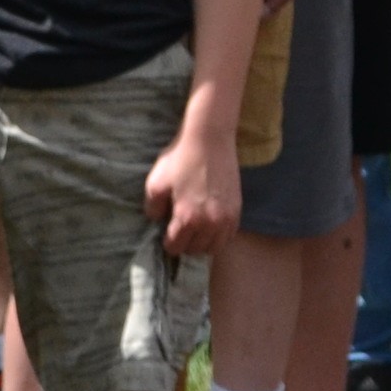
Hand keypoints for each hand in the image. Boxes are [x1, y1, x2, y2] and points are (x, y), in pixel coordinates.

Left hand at [146, 119, 240, 258]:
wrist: (209, 140)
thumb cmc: (180, 160)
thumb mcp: (155, 184)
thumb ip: (152, 209)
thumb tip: (159, 221)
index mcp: (187, 219)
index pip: (175, 247)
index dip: (167, 240)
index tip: (166, 230)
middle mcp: (210, 224)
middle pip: (195, 250)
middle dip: (185, 243)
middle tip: (179, 229)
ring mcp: (227, 218)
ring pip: (214, 247)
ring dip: (202, 243)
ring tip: (196, 230)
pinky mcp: (237, 210)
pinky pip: (229, 236)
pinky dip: (218, 236)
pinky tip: (210, 224)